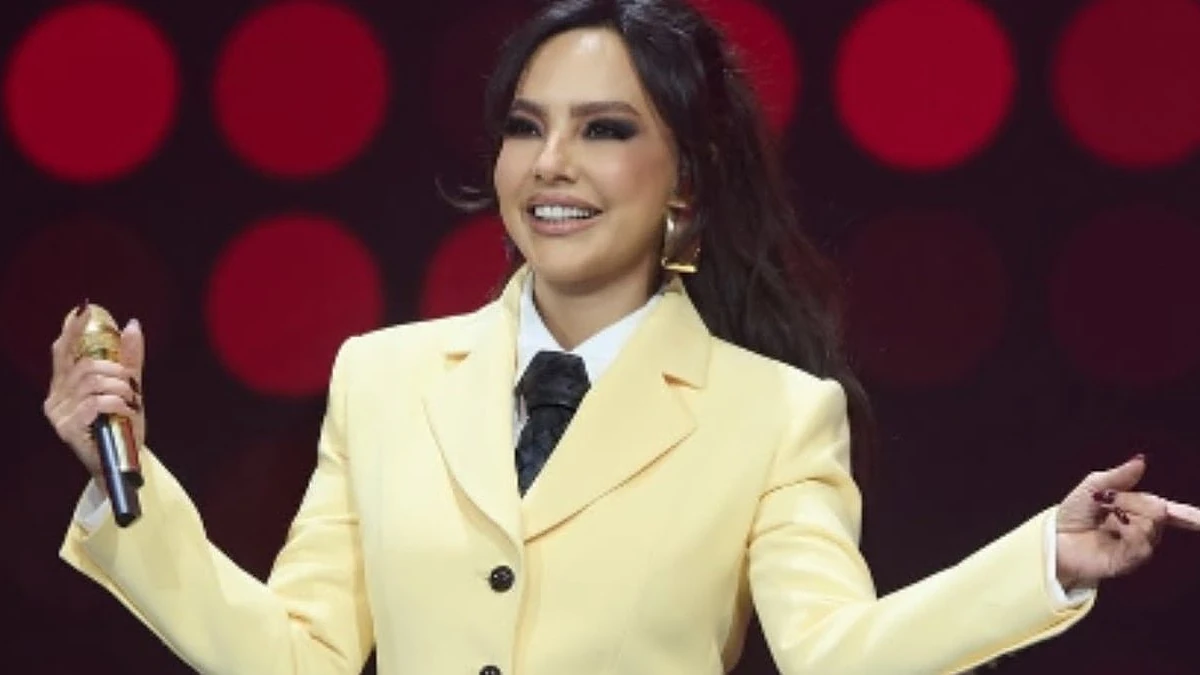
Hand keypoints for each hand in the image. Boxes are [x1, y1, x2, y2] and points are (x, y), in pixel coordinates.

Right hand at [42, 303, 145, 490]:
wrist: (123, 460)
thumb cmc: (122, 425)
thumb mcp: (128, 387)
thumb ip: (129, 358)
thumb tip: (131, 325)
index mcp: (65, 384)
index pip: (63, 351)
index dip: (72, 329)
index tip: (82, 310)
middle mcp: (55, 396)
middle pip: (84, 365)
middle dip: (115, 370)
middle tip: (131, 384)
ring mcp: (59, 413)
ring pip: (92, 382)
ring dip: (120, 387)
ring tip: (131, 400)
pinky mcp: (67, 428)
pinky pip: (95, 403)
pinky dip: (118, 403)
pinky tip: (126, 411)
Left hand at [1055, 454, 1199, 589]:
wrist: (1054, 537)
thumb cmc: (1073, 513)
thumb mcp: (1093, 487)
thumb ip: (1118, 475)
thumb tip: (1141, 460)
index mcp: (1140, 511)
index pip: (1172, 511)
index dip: (1190, 515)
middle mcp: (1144, 529)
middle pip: (1158, 509)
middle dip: (1132, 499)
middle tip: (1108, 500)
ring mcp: (1138, 546)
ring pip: (1150, 524)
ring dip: (1125, 513)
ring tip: (1106, 515)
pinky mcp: (1129, 561)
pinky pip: (1141, 543)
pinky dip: (1127, 530)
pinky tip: (1113, 527)